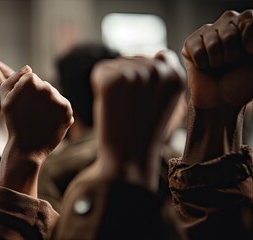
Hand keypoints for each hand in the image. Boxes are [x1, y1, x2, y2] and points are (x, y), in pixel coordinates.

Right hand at [0, 65, 73, 195]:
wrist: (27, 148)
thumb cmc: (14, 123)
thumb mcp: (4, 99)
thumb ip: (13, 78)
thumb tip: (29, 68)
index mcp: (31, 82)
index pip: (31, 79)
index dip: (24, 92)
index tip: (21, 105)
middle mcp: (47, 87)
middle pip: (44, 87)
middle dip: (38, 97)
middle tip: (30, 114)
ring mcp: (58, 99)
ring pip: (54, 96)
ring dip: (48, 105)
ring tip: (39, 119)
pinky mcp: (68, 110)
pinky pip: (62, 106)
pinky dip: (56, 113)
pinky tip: (47, 122)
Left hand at [92, 51, 183, 189]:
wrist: (128, 158)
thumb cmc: (145, 133)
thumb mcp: (168, 104)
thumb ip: (166, 79)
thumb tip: (159, 53)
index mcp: (177, 77)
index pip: (161, 56)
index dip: (148, 74)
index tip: (143, 97)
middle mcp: (158, 71)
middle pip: (135, 60)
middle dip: (128, 79)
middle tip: (131, 109)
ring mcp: (135, 73)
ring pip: (117, 65)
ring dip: (114, 84)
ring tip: (122, 109)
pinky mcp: (112, 79)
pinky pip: (100, 72)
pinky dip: (99, 87)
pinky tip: (110, 106)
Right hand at [183, 10, 252, 108]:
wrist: (220, 101)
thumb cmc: (241, 84)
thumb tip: (246, 29)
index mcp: (246, 29)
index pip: (248, 16)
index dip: (248, 33)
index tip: (250, 51)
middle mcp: (227, 27)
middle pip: (230, 24)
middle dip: (232, 50)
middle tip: (231, 63)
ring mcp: (207, 34)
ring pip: (212, 36)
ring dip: (216, 58)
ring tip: (217, 67)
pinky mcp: (190, 44)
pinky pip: (195, 45)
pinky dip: (201, 61)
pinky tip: (204, 67)